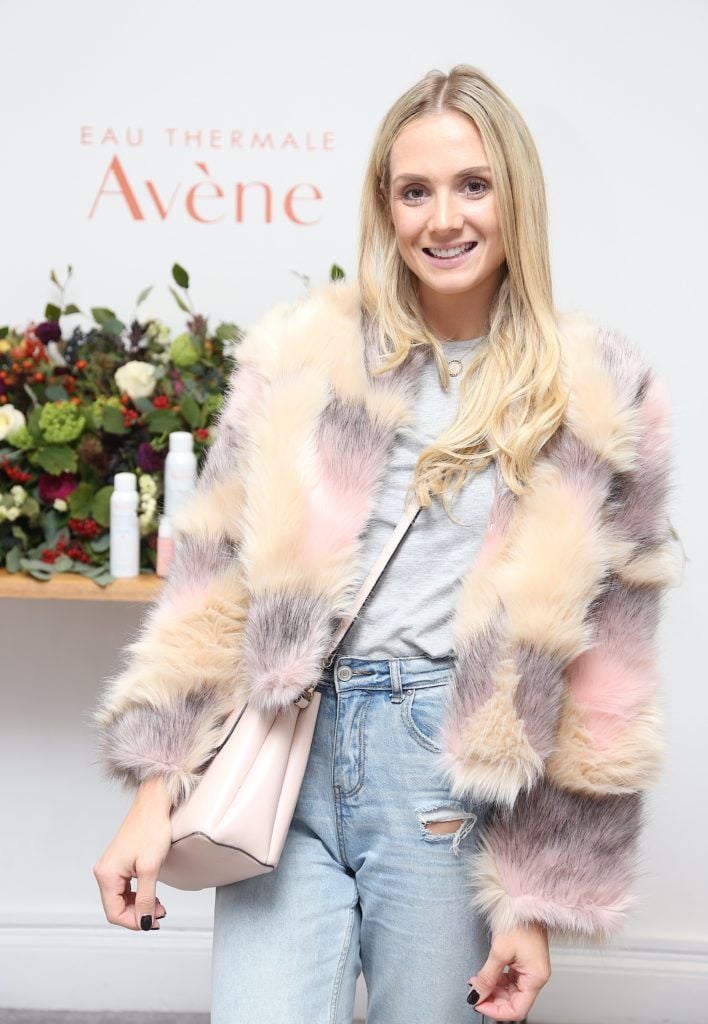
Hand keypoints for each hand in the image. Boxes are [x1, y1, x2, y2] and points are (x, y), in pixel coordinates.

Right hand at [93, 778, 172, 930]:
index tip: (154, 923)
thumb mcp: (151, 869)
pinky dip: (138, 896)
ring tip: (160, 906)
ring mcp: (111, 867)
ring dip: (139, 906)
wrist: (154, 804)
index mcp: (106, 874)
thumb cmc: (151, 829)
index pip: (114, 913)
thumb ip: (146, 898)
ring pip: (122, 899)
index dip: (134, 922)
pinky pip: (125, 888)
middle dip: (138, 915)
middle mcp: (104, 872)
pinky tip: (152, 896)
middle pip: (117, 907)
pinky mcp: (120, 863)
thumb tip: (145, 922)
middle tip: (161, 915)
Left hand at [467, 922, 550, 1020]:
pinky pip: (510, 979)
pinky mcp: (524, 961)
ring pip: (510, 991)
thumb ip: (487, 976)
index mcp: (536, 977)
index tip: (479, 1005)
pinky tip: (485, 976)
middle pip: (513, 1001)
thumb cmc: (519, 919)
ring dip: (492, 990)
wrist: (522, 898)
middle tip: (474, 993)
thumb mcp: (499, 950)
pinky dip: (496, 980)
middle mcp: (536, 975)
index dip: (496, 1011)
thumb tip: (476, 995)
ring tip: (476, 982)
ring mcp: (530, 968)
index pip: (517, 1009)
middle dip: (492, 999)